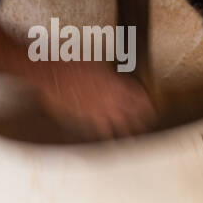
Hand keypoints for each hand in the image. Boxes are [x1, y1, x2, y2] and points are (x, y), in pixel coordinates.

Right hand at [35, 63, 154, 137]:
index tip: (149, 108)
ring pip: (117, 126)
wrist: (53, 72)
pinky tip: (108, 141)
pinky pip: (97, 130)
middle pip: (131, 114)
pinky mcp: (84, 117)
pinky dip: (103, 135)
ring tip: (132, 139)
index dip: (144, 103)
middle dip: (140, 120)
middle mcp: (109, 100)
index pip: (137, 96)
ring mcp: (97, 110)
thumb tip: (116, 76)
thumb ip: (110, 74)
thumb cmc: (73, 62)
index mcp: (116, 84)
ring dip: (126, 133)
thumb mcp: (98, 61)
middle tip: (146, 125)